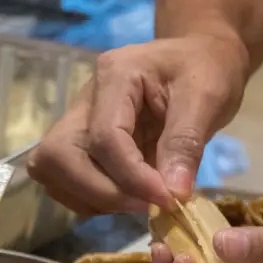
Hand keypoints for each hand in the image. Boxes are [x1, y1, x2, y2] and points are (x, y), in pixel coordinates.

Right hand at [29, 34, 248, 214]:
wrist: (201, 58)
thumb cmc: (207, 69)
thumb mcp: (208, 97)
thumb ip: (186, 143)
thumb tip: (172, 193)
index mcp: (115, 75)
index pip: (104, 137)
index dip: (132, 177)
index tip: (168, 199)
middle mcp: (86, 99)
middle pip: (59, 156)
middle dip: (100, 191)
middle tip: (147, 204)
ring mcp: (79, 123)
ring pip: (54, 172)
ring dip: (95, 199)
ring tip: (142, 200)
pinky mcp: (83, 145)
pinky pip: (67, 183)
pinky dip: (95, 200)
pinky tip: (131, 197)